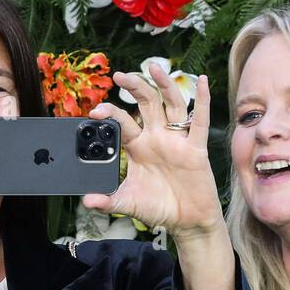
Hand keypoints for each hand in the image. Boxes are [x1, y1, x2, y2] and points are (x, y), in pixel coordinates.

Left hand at [80, 64, 223, 238]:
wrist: (186, 222)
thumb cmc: (159, 208)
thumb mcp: (129, 203)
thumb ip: (108, 201)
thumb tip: (87, 202)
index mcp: (139, 147)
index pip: (123, 122)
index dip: (111, 113)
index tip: (96, 111)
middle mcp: (157, 138)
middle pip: (147, 103)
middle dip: (135, 87)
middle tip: (120, 75)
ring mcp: (177, 140)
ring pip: (171, 105)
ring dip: (164, 85)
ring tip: (153, 67)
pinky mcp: (195, 148)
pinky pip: (199, 122)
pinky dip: (202, 101)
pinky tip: (203, 82)